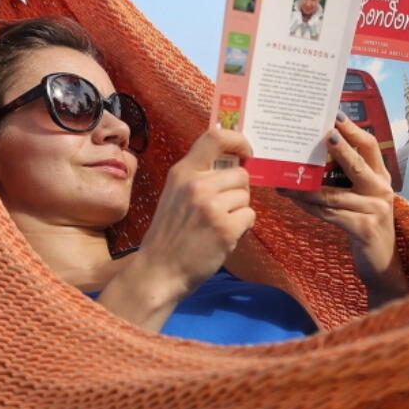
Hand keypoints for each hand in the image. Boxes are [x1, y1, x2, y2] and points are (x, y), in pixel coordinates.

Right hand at [132, 128, 255, 301]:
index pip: (215, 137)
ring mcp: (210, 206)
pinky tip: (225, 237)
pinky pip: (250, 216)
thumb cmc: (170, 236)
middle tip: (225, 209)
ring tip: (218, 225)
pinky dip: (243, 228)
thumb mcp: (174, 196)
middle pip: (241, 174)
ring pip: (246, 197)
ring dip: (239, 211)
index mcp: (182, 172)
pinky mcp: (224, 228)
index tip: (246, 152)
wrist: (159, 271)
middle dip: (240, 192)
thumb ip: (198, 179)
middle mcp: (196, 185)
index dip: (238, 140)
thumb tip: (233, 166)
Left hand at [279, 113, 408, 307]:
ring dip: (306, 186)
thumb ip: (347, 180)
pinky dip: (309, 206)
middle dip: (339, 147)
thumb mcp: (362, 199)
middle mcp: (382, 190)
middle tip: (322, 133)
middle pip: (358, 163)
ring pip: (333, 193)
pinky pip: (330, 214)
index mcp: (382, 178)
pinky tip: (294, 200)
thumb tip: (314, 157)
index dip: (354, 130)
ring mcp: (376, 210)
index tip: (336, 115)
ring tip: (285, 178)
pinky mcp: (365, 228)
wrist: (382, 265)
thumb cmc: (365, 226)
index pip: (371, 146)